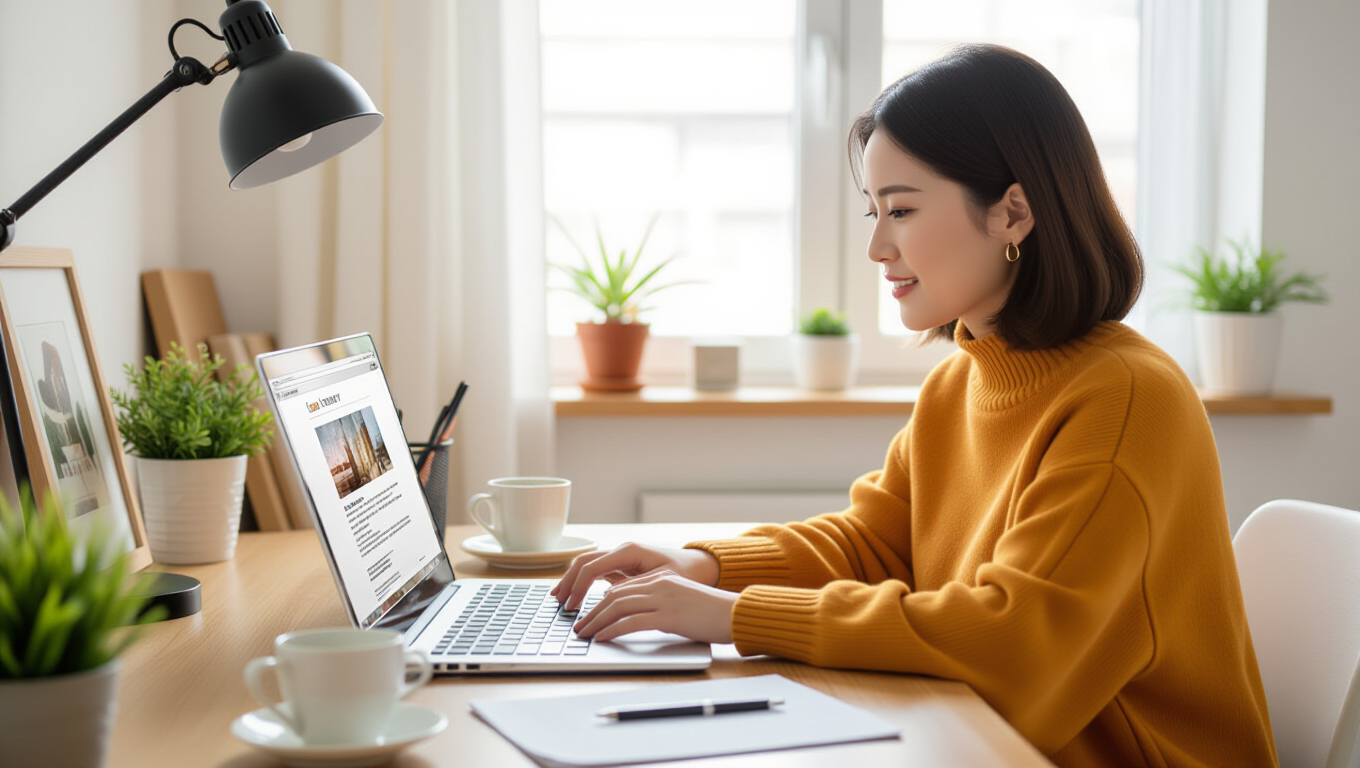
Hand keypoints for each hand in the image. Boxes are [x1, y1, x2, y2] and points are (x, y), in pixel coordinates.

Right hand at [550, 542, 719, 610]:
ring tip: (560, 599)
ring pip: (587, 565)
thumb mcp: (664, 582)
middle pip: (583, 562)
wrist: (699, 567)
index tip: (572, 606)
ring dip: (572, 581)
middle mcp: (621, 550)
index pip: (592, 567)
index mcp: (629, 551)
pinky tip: (575, 596)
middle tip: (558, 603)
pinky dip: (583, 583)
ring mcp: (620, 558)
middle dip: (568, 582)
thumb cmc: (686, 573)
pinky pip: (596, 572)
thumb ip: (636, 587)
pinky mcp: (622, 567)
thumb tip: (607, 598)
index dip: (578, 587)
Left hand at [571, 569, 736, 643]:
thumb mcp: (681, 601)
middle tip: (578, 626)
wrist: (736, 614)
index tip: (587, 614)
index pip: (621, 587)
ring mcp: (663, 599)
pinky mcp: (668, 615)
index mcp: (661, 578)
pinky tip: (602, 638)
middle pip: (614, 595)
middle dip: (591, 611)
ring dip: (596, 621)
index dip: (599, 601)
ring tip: (584, 634)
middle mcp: (659, 584)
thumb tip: (637, 617)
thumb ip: (659, 603)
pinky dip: (612, 629)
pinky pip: (631, 621)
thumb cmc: (712, 612)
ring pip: (618, 606)